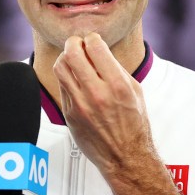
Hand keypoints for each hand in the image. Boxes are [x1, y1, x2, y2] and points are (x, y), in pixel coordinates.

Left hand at [52, 33, 157, 177]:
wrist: (125, 156)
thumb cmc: (134, 124)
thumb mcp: (134, 91)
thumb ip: (116, 68)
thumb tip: (98, 49)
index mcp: (117, 85)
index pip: (95, 46)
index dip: (91, 38)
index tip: (93, 40)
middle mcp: (97, 94)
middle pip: (72, 53)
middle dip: (74, 42)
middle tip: (78, 44)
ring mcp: (80, 105)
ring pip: (60, 67)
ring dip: (66, 57)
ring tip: (74, 59)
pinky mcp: (69, 114)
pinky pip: (61, 85)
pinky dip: (67, 77)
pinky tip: (75, 79)